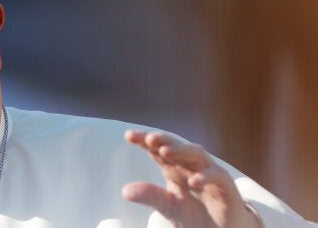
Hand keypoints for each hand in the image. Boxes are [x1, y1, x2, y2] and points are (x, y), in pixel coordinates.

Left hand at [122, 130, 261, 227]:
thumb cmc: (195, 216)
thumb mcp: (168, 206)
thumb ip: (149, 195)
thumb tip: (124, 191)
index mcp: (174, 168)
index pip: (158, 149)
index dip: (145, 140)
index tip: (129, 135)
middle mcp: (191, 166)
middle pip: (176, 146)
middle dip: (163, 140)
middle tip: (148, 138)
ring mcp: (209, 174)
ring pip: (197, 154)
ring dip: (182, 151)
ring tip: (165, 151)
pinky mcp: (226, 187)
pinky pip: (217, 176)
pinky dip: (205, 176)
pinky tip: (193, 181)